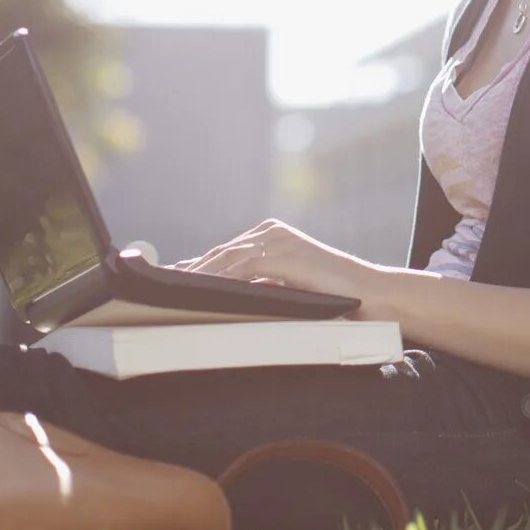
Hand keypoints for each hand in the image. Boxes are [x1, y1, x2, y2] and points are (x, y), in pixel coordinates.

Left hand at [173, 219, 382, 308]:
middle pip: (220, 253)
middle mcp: (271, 232)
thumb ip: (257, 283)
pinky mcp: (284, 254)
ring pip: (226, 259)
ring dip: (197, 276)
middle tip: (160, 287)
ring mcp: (278, 240)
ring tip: (171, 292)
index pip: (224, 251)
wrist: (369, 295)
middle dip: (189, 271)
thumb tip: (217, 294)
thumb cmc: (331, 297)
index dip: (195, 266)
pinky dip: (220, 279)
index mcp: (271, 235)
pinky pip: (243, 267)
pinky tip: (201, 292)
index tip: (167, 278)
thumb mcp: (286, 286)